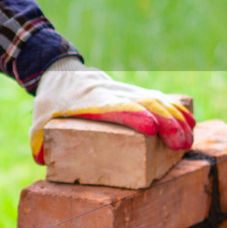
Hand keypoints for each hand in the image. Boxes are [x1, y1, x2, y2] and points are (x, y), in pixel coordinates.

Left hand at [30, 57, 194, 163]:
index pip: (113, 106)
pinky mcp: (129, 91)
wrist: (57, 68)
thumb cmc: (49, 99)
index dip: (133, 116)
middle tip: (180, 143)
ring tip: (188, 137)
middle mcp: (108, 91)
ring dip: (173, 116)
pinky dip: (172, 108)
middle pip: (141, 103)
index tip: (151, 128)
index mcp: (87, 100)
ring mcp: (120, 89)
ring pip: (152, 98)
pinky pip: (154, 97)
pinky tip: (188, 121)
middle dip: (164, 121)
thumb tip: (40, 159)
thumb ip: (38, 139)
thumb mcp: (38, 118)